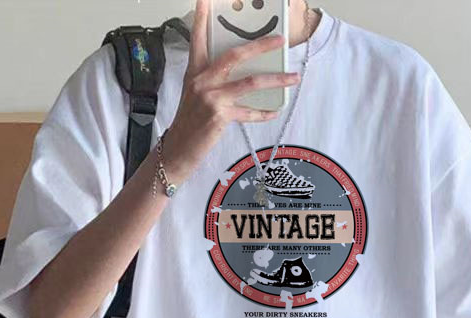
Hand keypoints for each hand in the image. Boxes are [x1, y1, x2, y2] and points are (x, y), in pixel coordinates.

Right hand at [164, 0, 300, 179]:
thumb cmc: (189, 122)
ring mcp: (211, 97)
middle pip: (235, 54)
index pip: (198, 37)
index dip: (201, 16)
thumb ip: (213, 79)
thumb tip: (240, 71)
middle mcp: (202, 80)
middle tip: (279, 39)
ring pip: (250, 82)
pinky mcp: (219, 116)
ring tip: (293, 77)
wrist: (178, 149)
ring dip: (275, 79)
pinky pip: (249, 112)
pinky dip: (264, 112)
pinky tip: (274, 111)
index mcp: (195, 71)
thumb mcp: (195, 94)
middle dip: (261, 45)